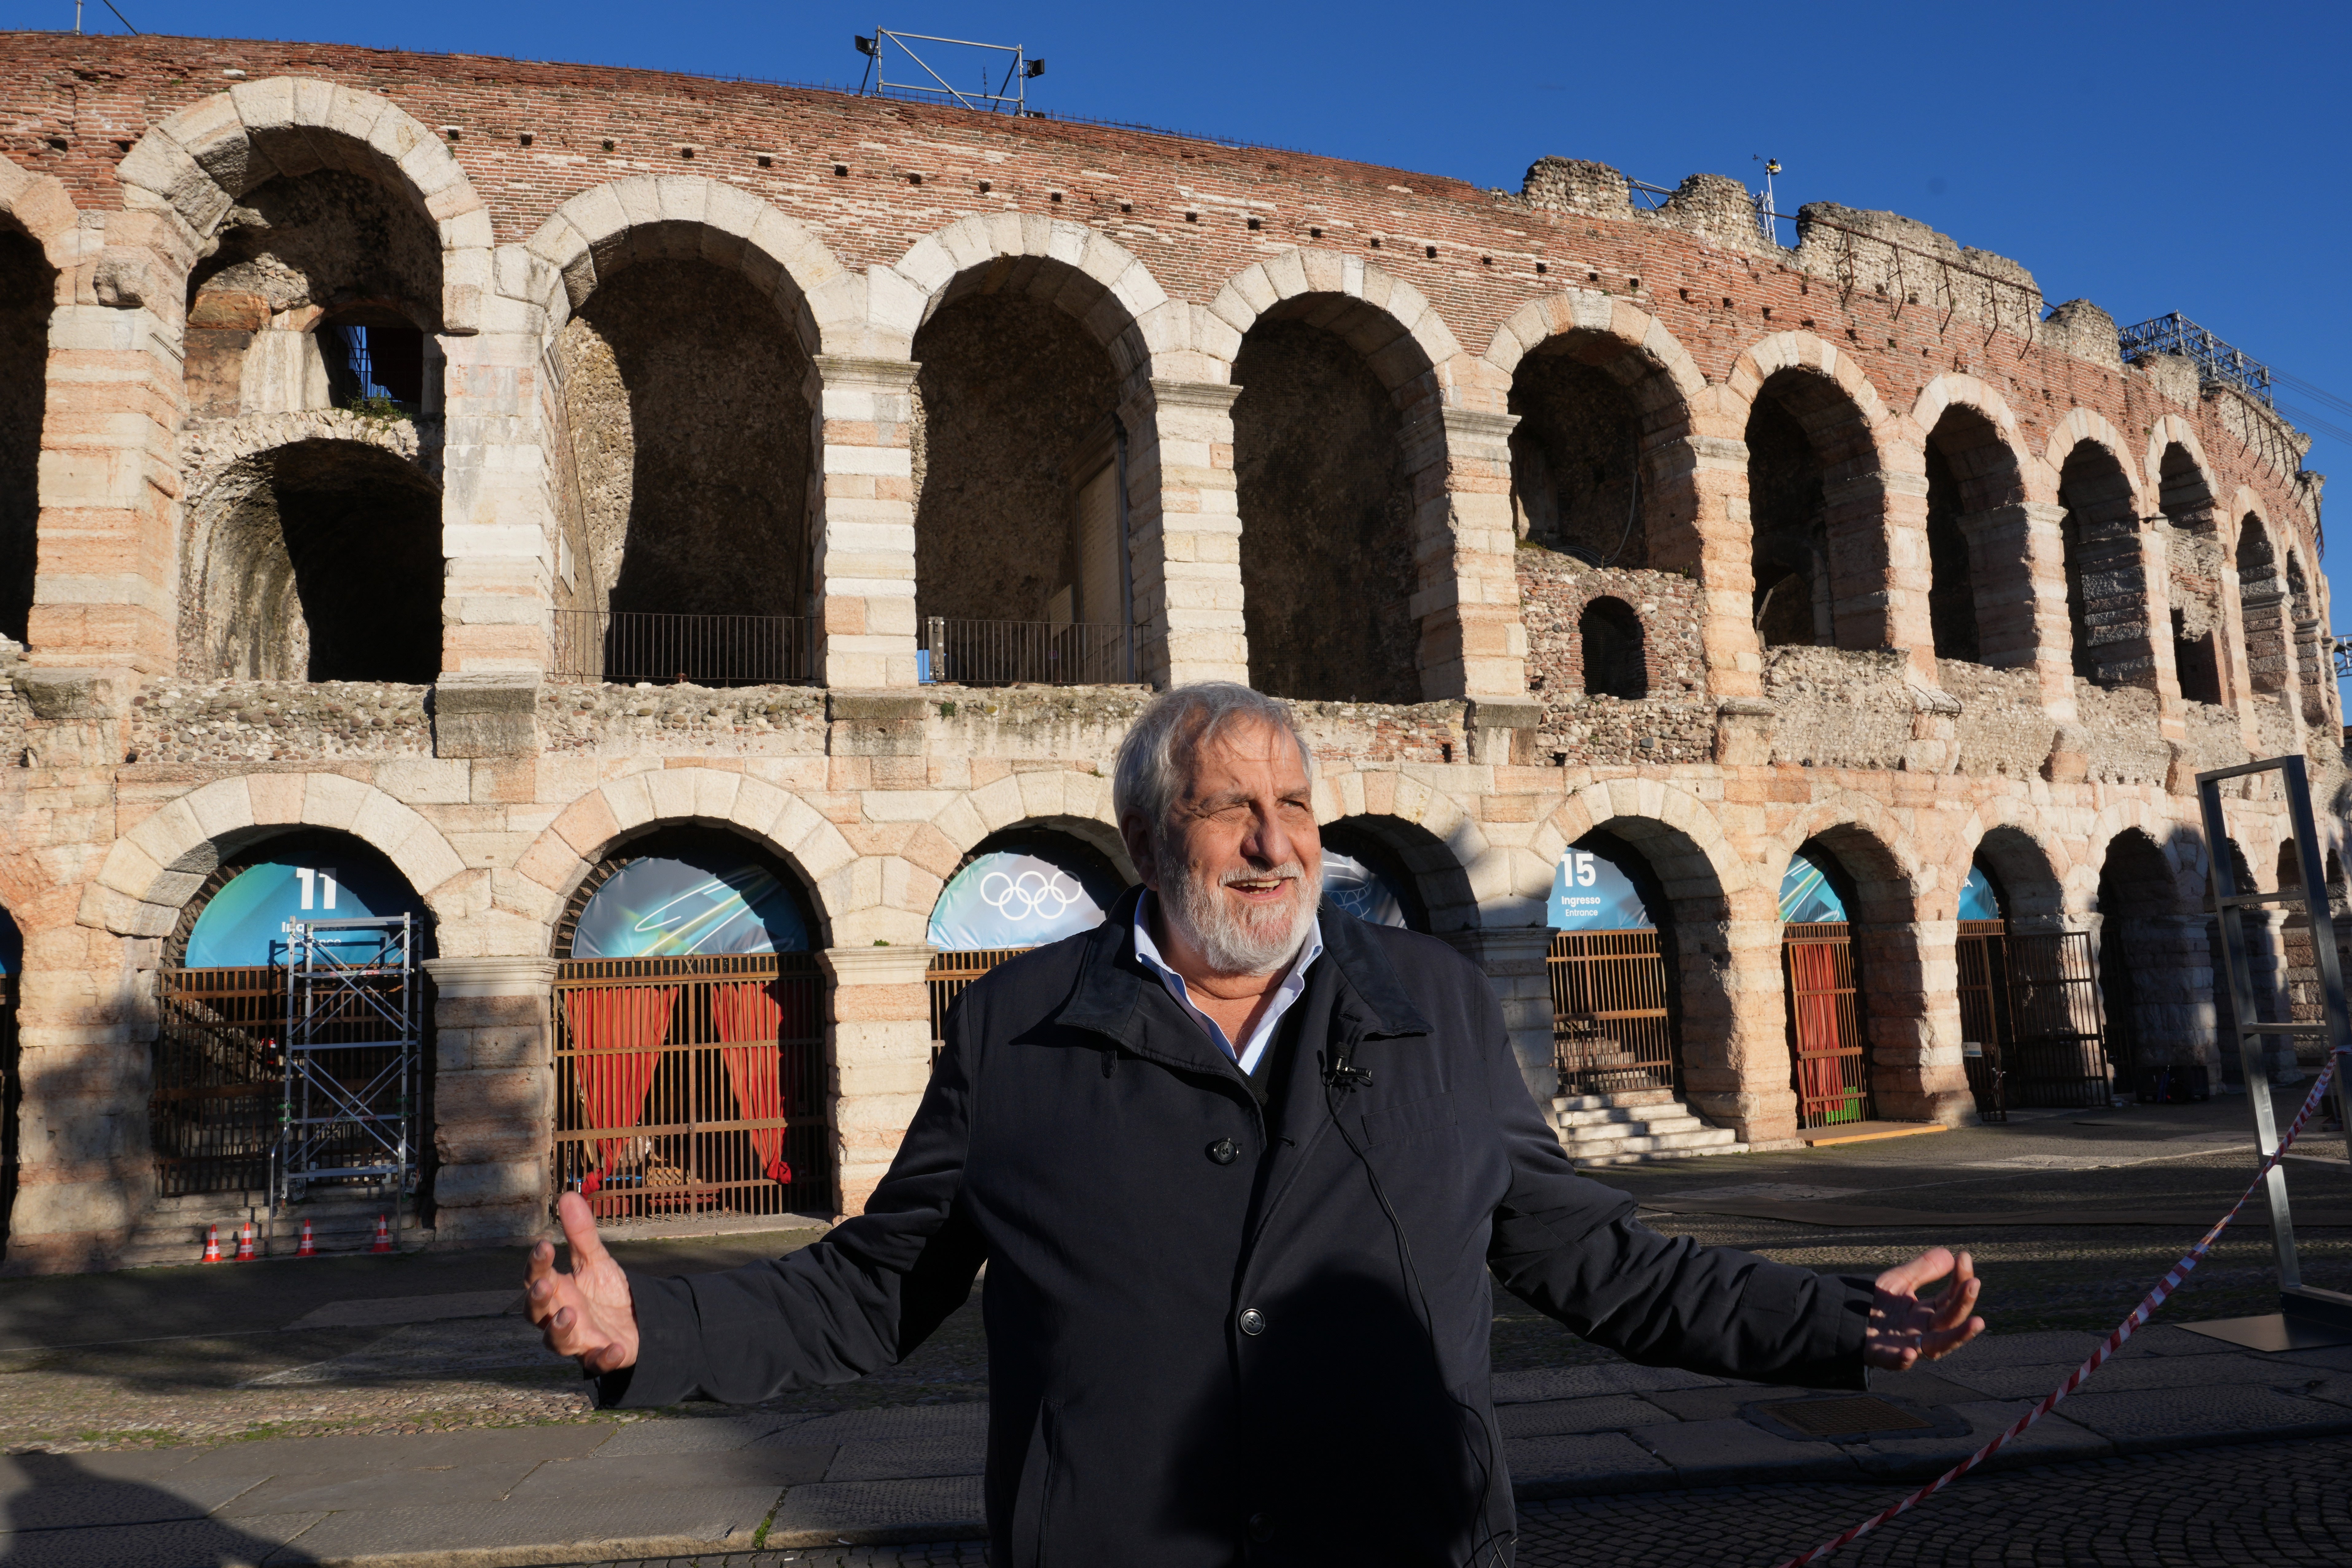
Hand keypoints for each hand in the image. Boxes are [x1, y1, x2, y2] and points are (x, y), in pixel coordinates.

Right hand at [525, 1192, 639, 1374]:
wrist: (635, 1321)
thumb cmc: (605, 1293)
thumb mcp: (596, 1261)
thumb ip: (582, 1234)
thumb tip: (569, 1194)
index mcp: (556, 1291)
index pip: (536, 1277)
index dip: (536, 1264)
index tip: (544, 1245)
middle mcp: (559, 1316)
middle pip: (536, 1313)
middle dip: (537, 1300)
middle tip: (545, 1284)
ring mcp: (578, 1339)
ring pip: (557, 1342)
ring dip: (559, 1330)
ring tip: (570, 1314)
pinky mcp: (599, 1356)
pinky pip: (597, 1362)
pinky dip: (605, 1358)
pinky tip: (615, 1348)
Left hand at [1863, 1247, 1983, 1370]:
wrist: (1845, 1318)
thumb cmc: (1875, 1303)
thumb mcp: (1899, 1282)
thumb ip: (1922, 1270)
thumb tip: (1950, 1254)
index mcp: (1927, 1314)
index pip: (1951, 1299)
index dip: (1960, 1280)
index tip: (1963, 1258)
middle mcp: (1922, 1331)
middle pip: (1949, 1320)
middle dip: (1964, 1303)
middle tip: (1974, 1283)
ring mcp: (1905, 1345)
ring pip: (1937, 1346)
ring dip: (1957, 1337)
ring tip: (1977, 1322)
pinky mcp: (1883, 1355)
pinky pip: (1896, 1362)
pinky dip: (1903, 1359)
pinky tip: (1910, 1352)